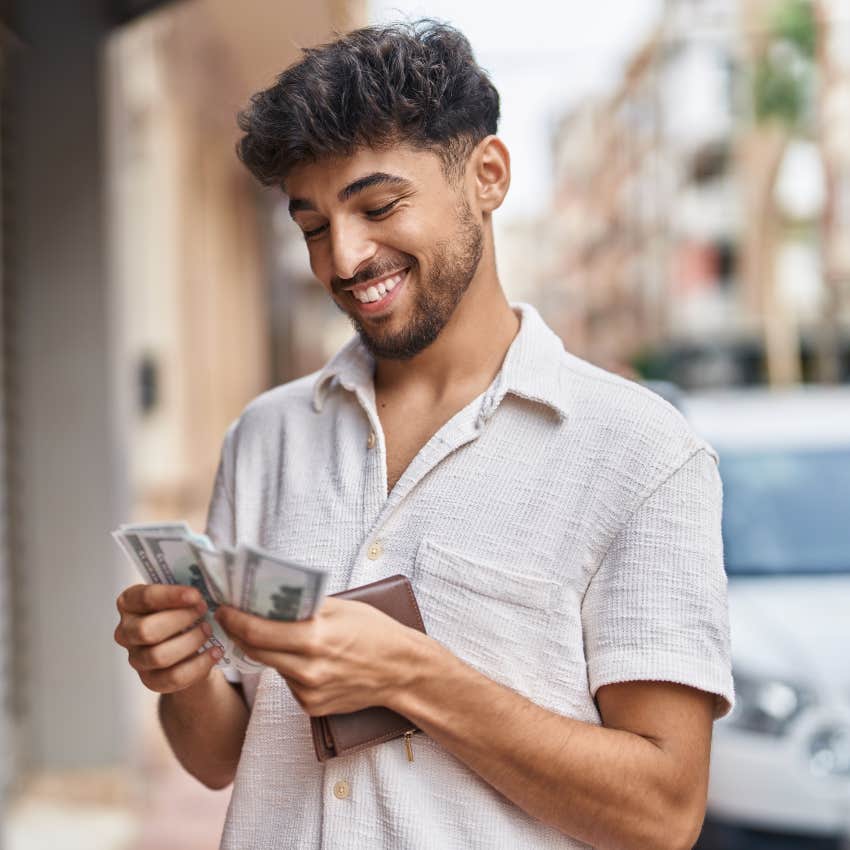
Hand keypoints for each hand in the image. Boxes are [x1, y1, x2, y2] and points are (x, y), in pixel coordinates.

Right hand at [114, 584, 221, 693]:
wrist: (189, 645)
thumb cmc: (183, 611)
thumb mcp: (181, 596)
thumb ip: (186, 589)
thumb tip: (211, 580)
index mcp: (129, 603)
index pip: (144, 598)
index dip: (170, 596)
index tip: (196, 595)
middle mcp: (126, 631)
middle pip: (147, 631)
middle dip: (180, 620)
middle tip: (204, 612)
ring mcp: (136, 658)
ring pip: (159, 656)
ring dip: (190, 642)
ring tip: (208, 631)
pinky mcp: (150, 680)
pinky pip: (173, 677)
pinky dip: (199, 665)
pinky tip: (215, 652)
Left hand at [215, 597, 419, 715]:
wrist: (402, 672)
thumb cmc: (376, 632)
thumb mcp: (343, 608)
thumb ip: (307, 605)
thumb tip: (273, 595)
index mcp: (315, 638)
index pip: (258, 631)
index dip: (235, 619)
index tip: (224, 609)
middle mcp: (308, 669)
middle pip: (256, 651)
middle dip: (241, 633)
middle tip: (233, 618)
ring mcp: (310, 691)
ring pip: (273, 666)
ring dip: (268, 650)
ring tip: (276, 634)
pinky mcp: (312, 706)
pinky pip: (289, 683)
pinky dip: (290, 668)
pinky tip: (306, 658)